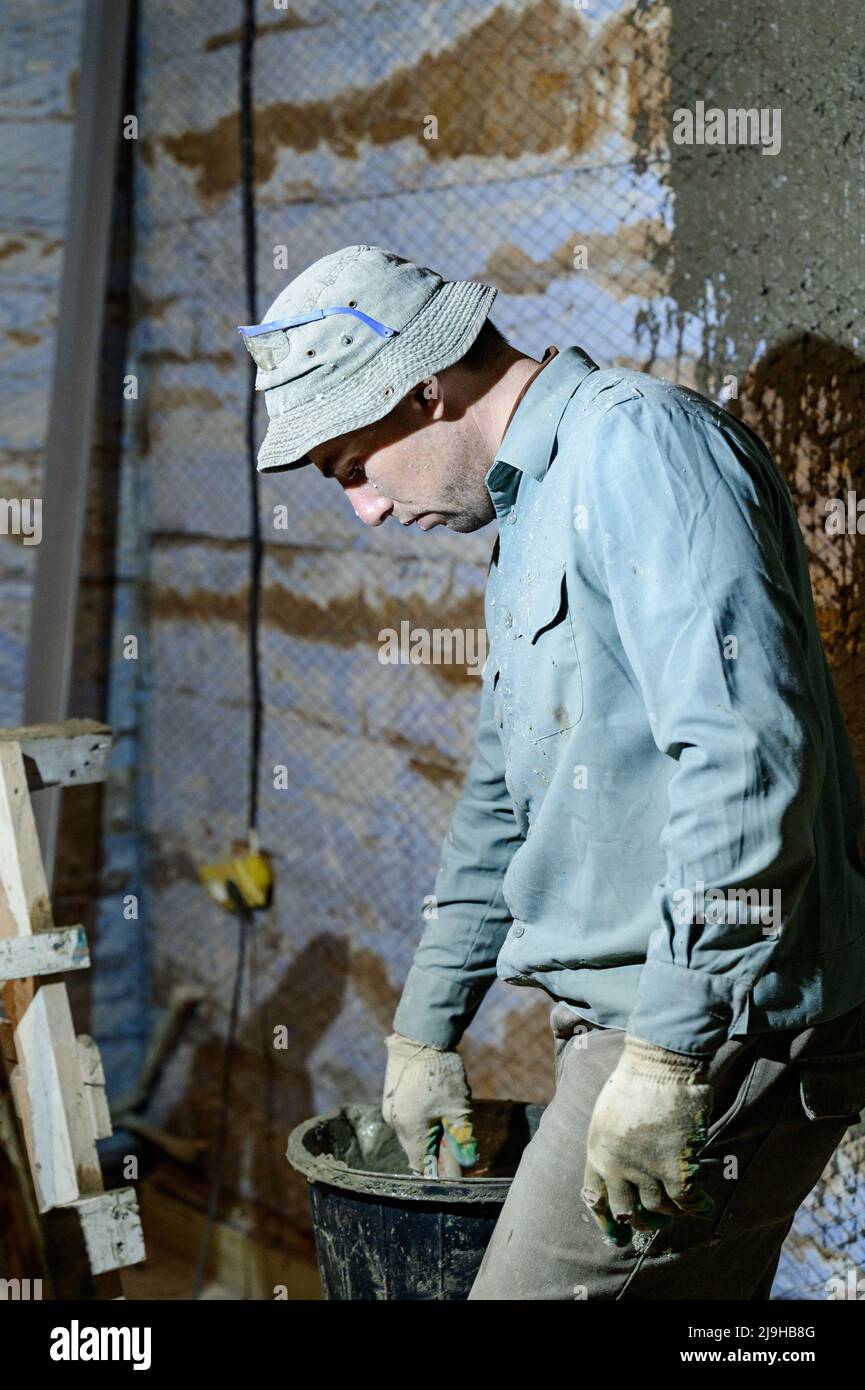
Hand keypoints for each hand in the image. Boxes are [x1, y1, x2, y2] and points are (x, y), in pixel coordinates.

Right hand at [382, 1032, 477, 1177]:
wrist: (420, 1036)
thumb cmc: (440, 1074)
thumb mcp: (457, 1109)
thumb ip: (462, 1138)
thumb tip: (467, 1162)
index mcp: (408, 1131)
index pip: (422, 1165)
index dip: (441, 1168)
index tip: (458, 1161)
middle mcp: (394, 1123)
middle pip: (416, 1149)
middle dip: (437, 1146)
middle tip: (456, 1131)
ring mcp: (390, 1108)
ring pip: (412, 1131)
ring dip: (431, 1129)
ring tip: (447, 1110)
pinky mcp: (392, 1096)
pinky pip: (408, 1116)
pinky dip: (423, 1117)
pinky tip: (436, 1101)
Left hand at [581, 1034, 716, 1245]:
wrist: (659, 1062)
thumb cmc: (636, 1080)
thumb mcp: (608, 1114)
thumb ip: (613, 1146)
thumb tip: (624, 1172)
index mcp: (597, 1152)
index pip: (596, 1199)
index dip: (609, 1222)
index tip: (618, 1235)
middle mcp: (616, 1166)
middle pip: (627, 1212)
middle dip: (642, 1222)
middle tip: (657, 1221)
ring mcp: (645, 1169)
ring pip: (660, 1210)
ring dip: (673, 1213)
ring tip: (682, 1208)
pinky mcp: (674, 1166)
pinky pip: (687, 1202)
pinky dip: (697, 1208)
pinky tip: (705, 1206)